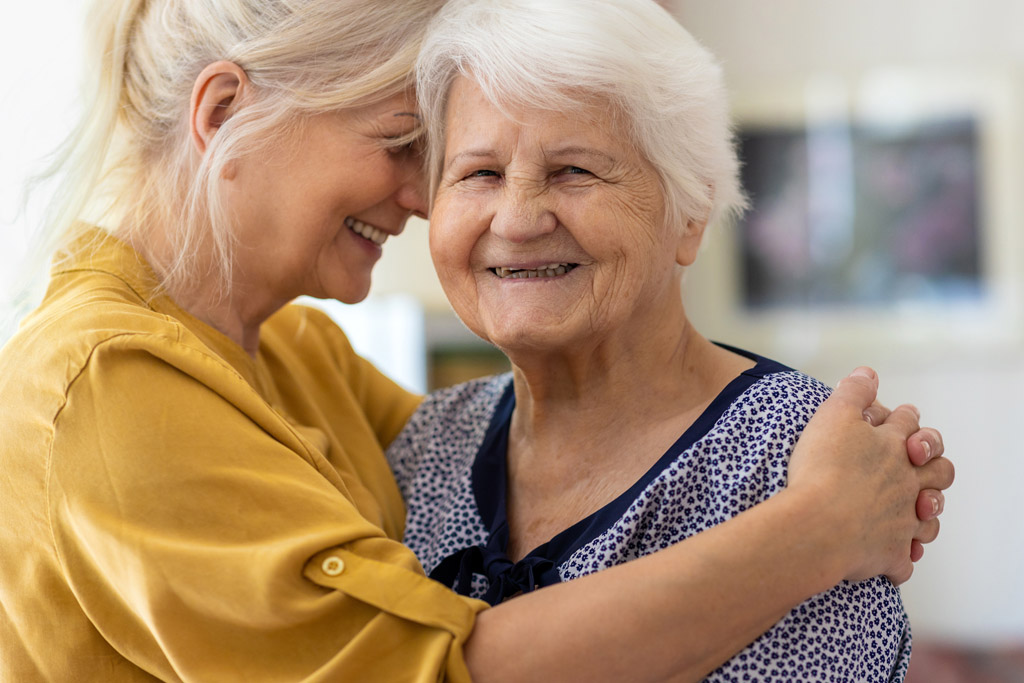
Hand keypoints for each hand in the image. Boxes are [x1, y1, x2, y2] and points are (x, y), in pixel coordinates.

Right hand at [787, 367, 953, 585]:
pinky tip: (894, 555)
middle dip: (934, 464)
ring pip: (929, 516)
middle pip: (938, 470)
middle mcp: (906, 482)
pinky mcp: (890, 554)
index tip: (904, 416)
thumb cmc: (821, 469)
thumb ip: (853, 391)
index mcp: (892, 447)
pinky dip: (901, 558)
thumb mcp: (832, 416)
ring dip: (925, 512)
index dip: (906, 418)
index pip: (908, 424)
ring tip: (917, 509)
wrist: (816, 524)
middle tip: (921, 462)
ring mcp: (902, 520)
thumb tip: (868, 373)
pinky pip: (904, 561)